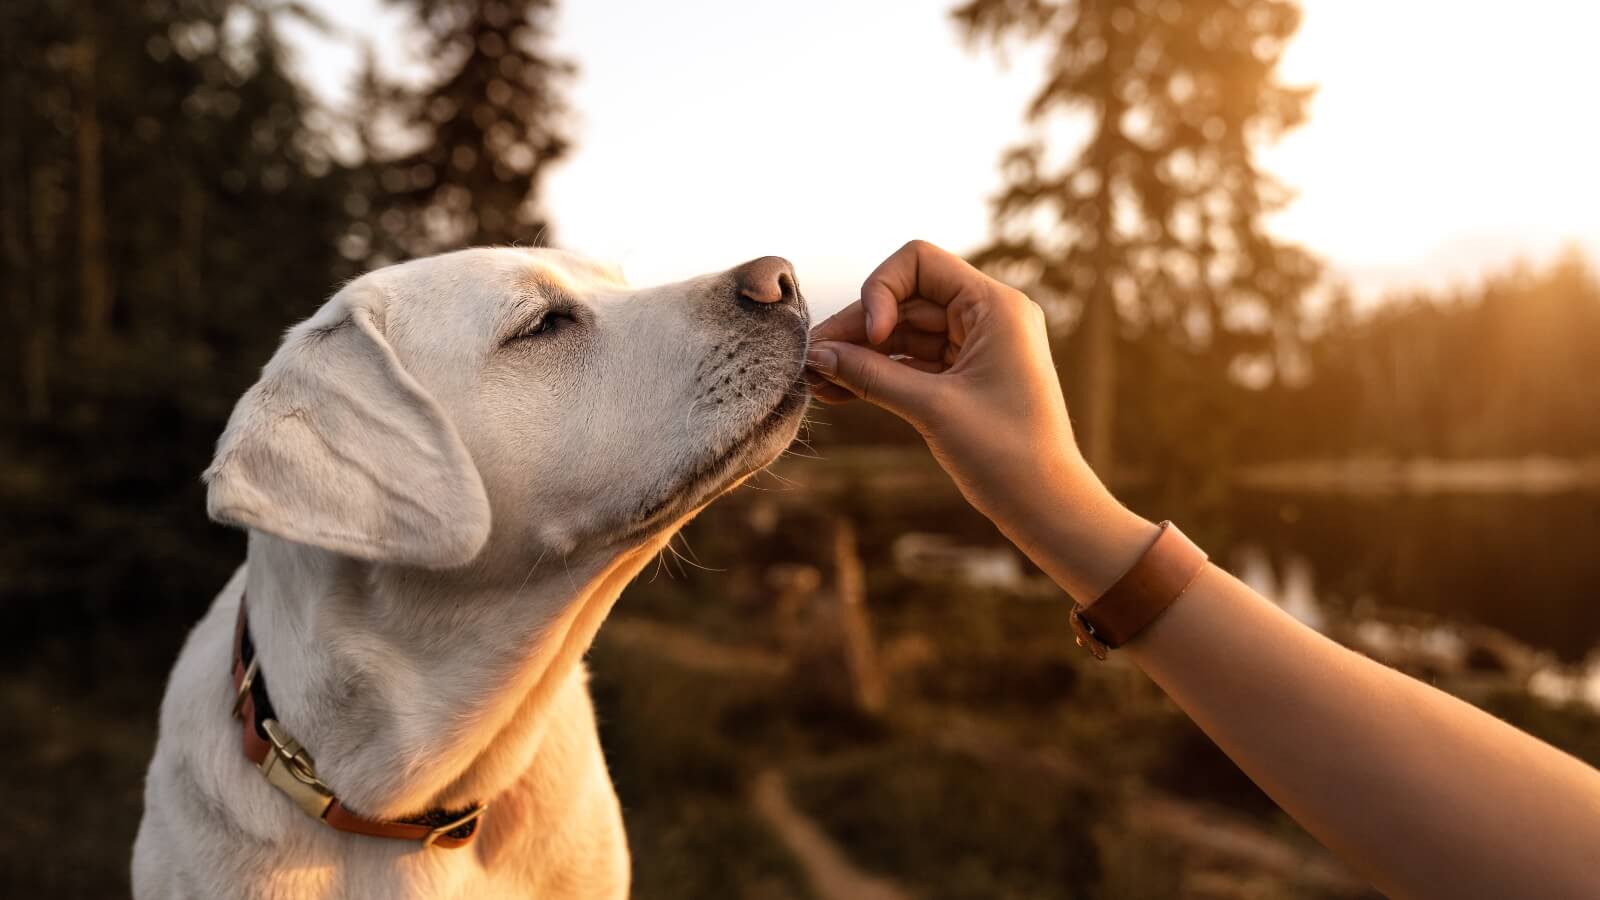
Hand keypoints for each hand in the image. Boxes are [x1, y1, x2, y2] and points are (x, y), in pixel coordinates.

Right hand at [806, 240, 1154, 599]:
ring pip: (904, 333)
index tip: (870, 336)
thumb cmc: (1005, 454)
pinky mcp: (966, 377)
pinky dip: (879, 374)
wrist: (1046, 506)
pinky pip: (913, 362)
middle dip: (858, 328)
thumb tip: (816, 355)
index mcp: (995, 306)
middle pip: (905, 299)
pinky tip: (838, 390)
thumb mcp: (932, 408)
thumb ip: (871, 375)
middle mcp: (988, 316)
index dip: (881, 290)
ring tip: (816, 380)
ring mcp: (976, 346)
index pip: (919, 262)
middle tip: (811, 360)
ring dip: (861, 354)